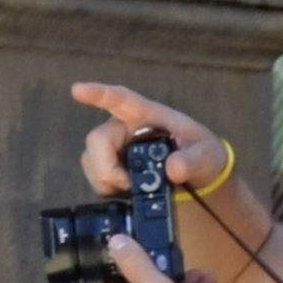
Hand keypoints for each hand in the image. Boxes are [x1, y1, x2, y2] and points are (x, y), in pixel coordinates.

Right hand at [72, 81, 229, 200]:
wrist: (198, 176)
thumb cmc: (199, 153)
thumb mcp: (204, 154)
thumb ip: (192, 160)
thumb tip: (173, 169)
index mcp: (146, 115)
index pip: (120, 99)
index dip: (98, 93)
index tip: (77, 90)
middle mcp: (125, 128)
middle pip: (97, 140)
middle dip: (106, 167)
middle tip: (128, 184)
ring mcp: (115, 148)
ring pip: (92, 161)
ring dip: (107, 180)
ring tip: (132, 188)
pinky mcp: (112, 168)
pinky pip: (96, 178)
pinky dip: (108, 189)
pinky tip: (127, 191)